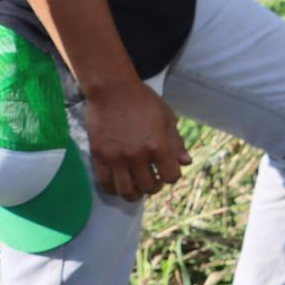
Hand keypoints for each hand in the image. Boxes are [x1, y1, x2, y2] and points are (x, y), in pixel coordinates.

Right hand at [84, 80, 189, 201]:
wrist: (113, 90)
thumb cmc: (144, 101)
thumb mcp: (167, 118)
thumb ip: (176, 143)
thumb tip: (186, 163)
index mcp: (158, 146)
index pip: (171, 176)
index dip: (173, 176)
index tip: (169, 171)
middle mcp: (137, 156)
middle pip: (149, 186)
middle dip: (155, 187)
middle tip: (154, 181)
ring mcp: (116, 158)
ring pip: (126, 190)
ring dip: (134, 194)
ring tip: (137, 189)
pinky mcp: (99, 157)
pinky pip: (104, 183)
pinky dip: (113, 189)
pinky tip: (118, 185)